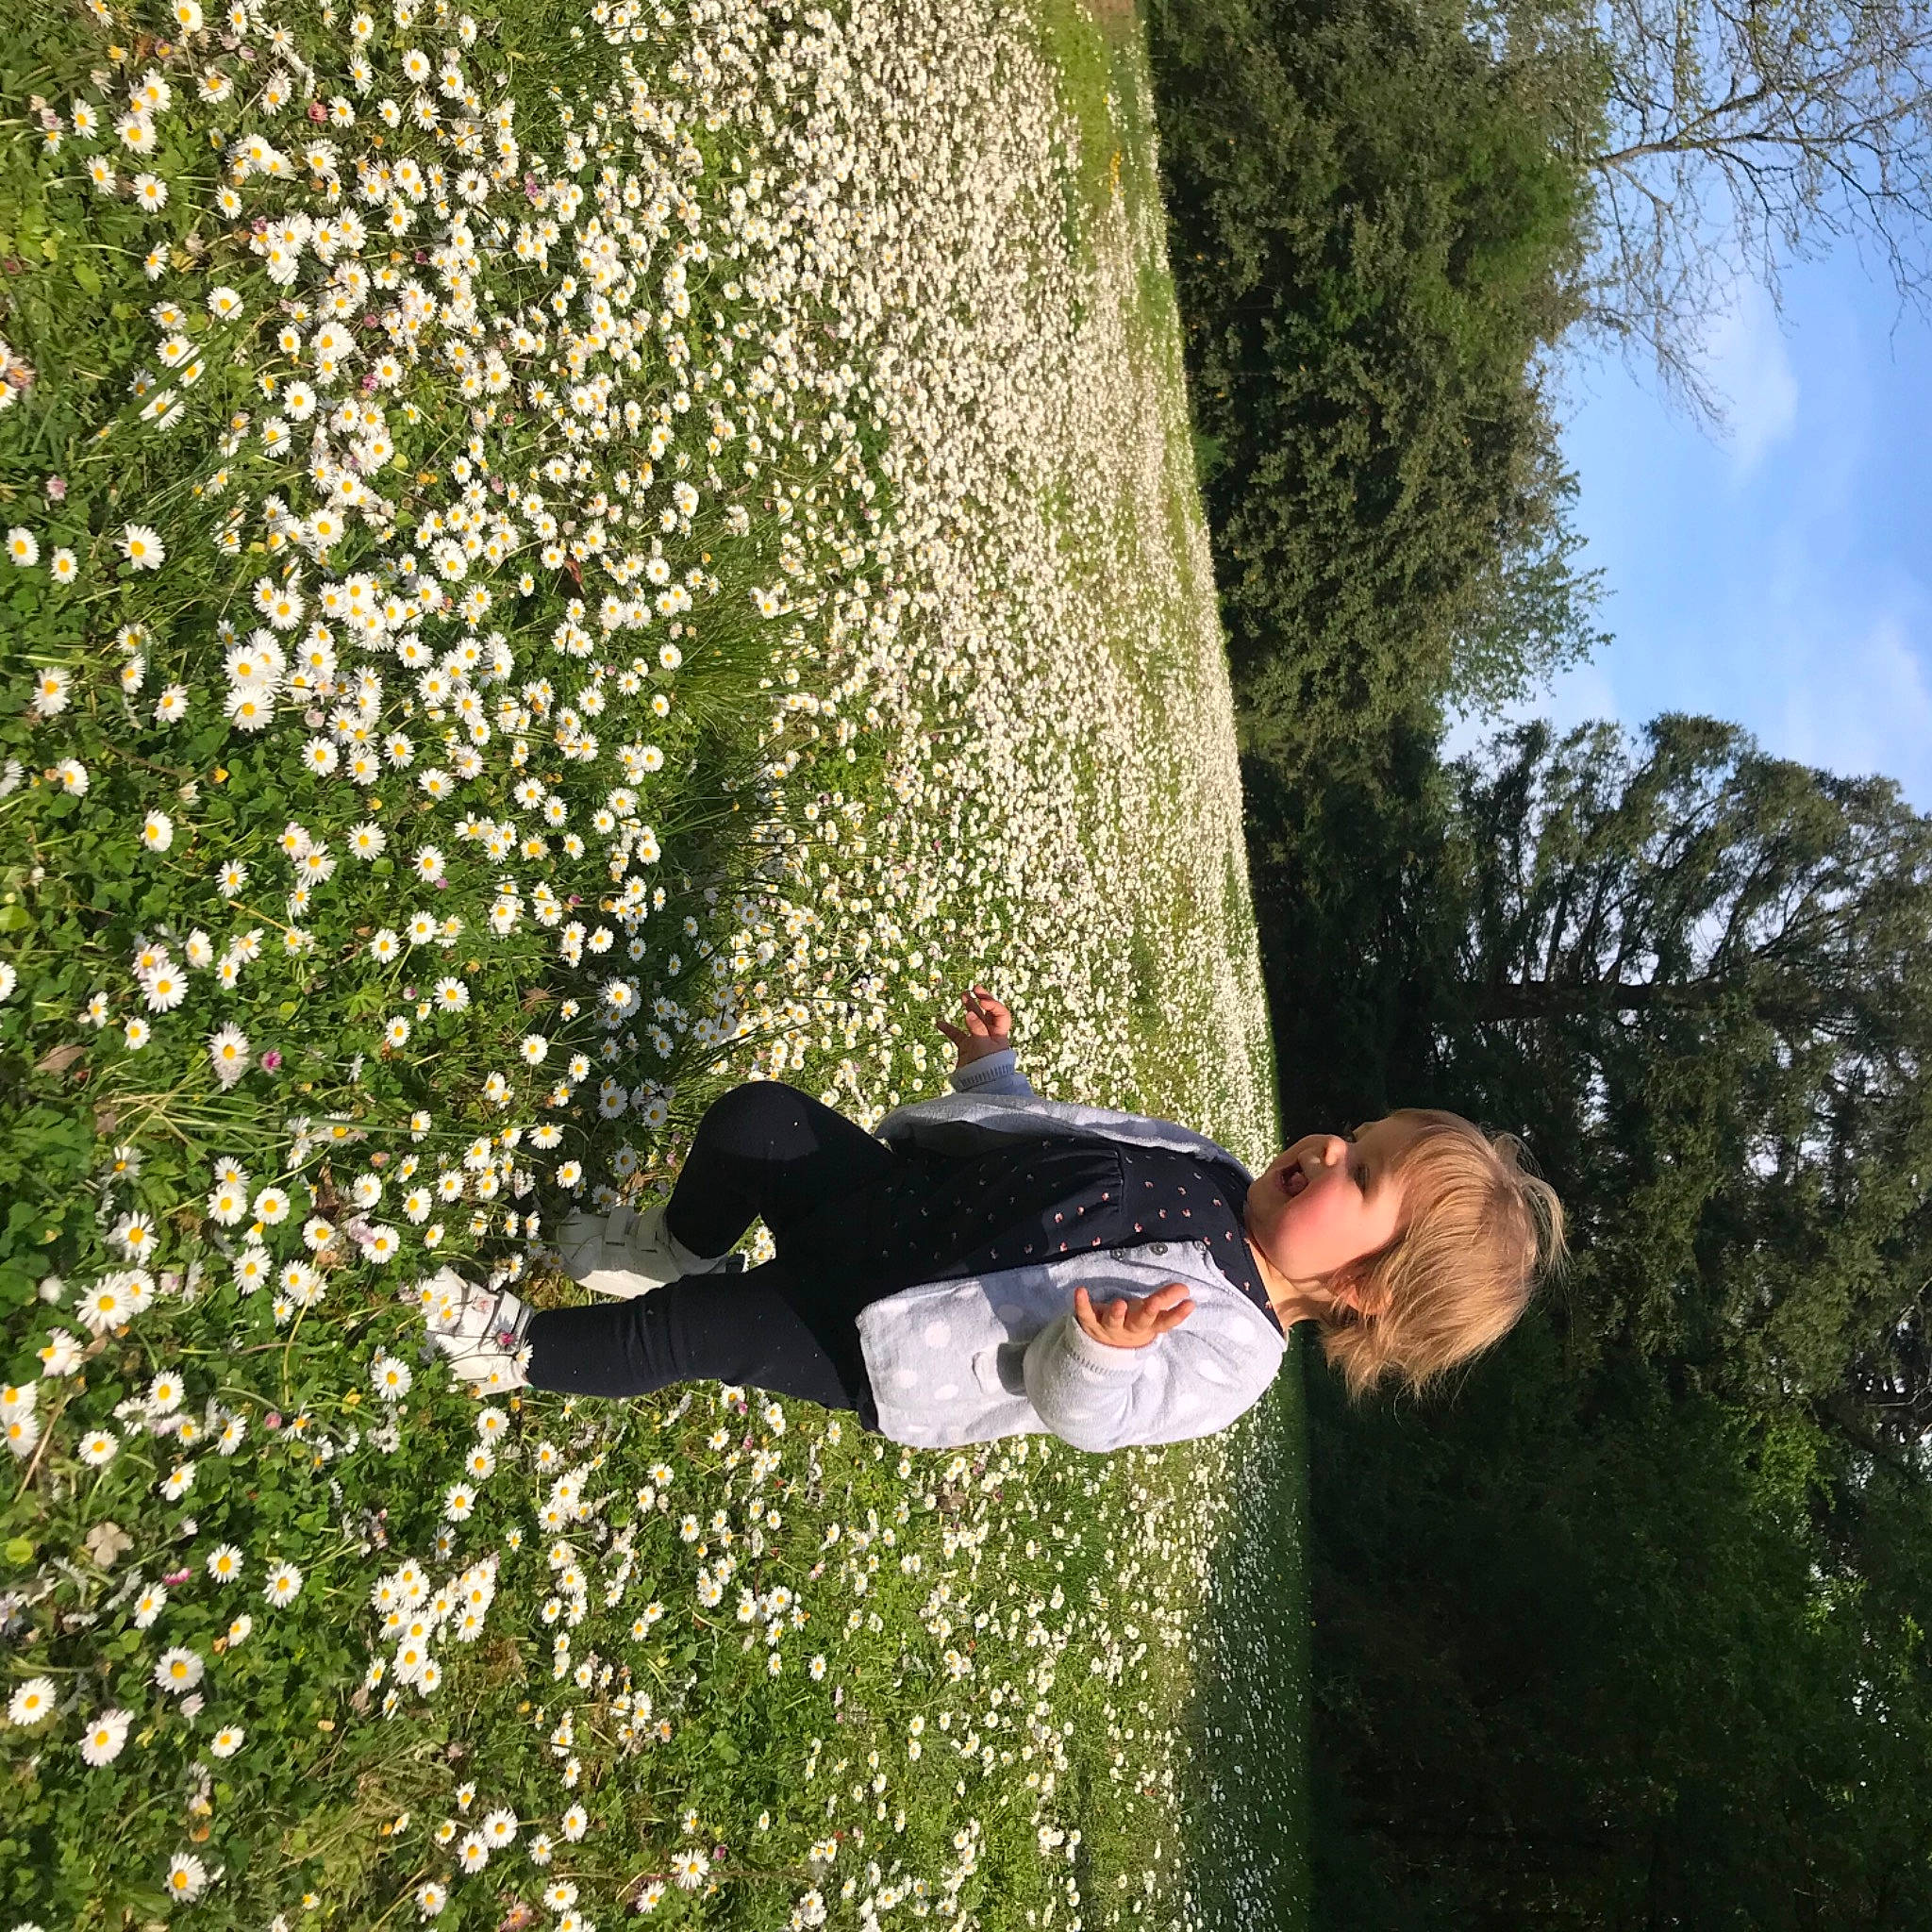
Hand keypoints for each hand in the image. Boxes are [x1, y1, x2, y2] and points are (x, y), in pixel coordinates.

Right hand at [934, 984, 1013, 1068]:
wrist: (979, 1088)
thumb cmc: (986, 1067)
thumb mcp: (983, 1045)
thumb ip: (976, 1028)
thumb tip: (969, 1012)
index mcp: (999, 1034)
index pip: (1000, 1013)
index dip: (992, 1004)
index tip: (982, 1000)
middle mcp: (990, 1036)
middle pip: (988, 1013)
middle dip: (982, 999)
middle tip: (976, 987)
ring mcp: (978, 1041)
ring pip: (973, 1020)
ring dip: (969, 1007)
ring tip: (963, 994)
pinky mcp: (967, 1049)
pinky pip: (957, 1035)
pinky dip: (949, 1029)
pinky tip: (939, 1022)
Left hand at [1071, 1282, 1194, 1349]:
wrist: (1104, 1350)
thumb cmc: (1133, 1325)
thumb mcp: (1151, 1316)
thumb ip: (1167, 1300)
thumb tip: (1185, 1288)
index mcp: (1147, 1327)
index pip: (1165, 1322)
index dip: (1177, 1315)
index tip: (1189, 1303)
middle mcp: (1129, 1329)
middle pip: (1141, 1322)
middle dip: (1148, 1312)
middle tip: (1153, 1302)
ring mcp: (1109, 1328)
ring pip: (1114, 1321)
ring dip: (1117, 1313)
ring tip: (1120, 1303)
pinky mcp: (1091, 1323)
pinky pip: (1085, 1314)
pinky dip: (1082, 1304)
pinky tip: (1081, 1291)